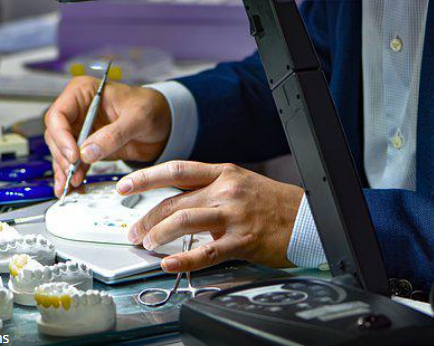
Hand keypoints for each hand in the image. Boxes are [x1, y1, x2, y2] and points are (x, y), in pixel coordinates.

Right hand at [44, 76, 171, 196]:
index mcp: (83, 92)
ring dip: (65, 170)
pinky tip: (72, 187)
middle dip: (63, 157)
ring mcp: (81, 129)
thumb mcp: (137, 118)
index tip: (74, 156)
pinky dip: (72, 174)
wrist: (163, 122)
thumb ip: (113, 134)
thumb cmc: (151, 108)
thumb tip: (87, 152)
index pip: (58, 114)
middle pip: (56, 135)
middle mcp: (77, 110)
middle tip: (73, 174)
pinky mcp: (87, 147)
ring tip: (70, 186)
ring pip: (61, 151)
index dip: (62, 137)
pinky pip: (74, 162)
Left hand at [116, 161, 303, 272]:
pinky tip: (169, 263)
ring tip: (147, 244)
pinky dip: (184, 259)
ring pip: (184, 220)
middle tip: (133, 231)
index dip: (145, 177)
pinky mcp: (243, 240)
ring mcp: (234, 214)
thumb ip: (209, 188)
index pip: (175, 170)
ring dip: (159, 234)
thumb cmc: (272, 202)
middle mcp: (225, 190)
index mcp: (222, 172)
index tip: (124, 186)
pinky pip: (207, 251)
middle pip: (174, 201)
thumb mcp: (240, 182)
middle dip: (146, 217)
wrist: (308, 217)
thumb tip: (177, 201)